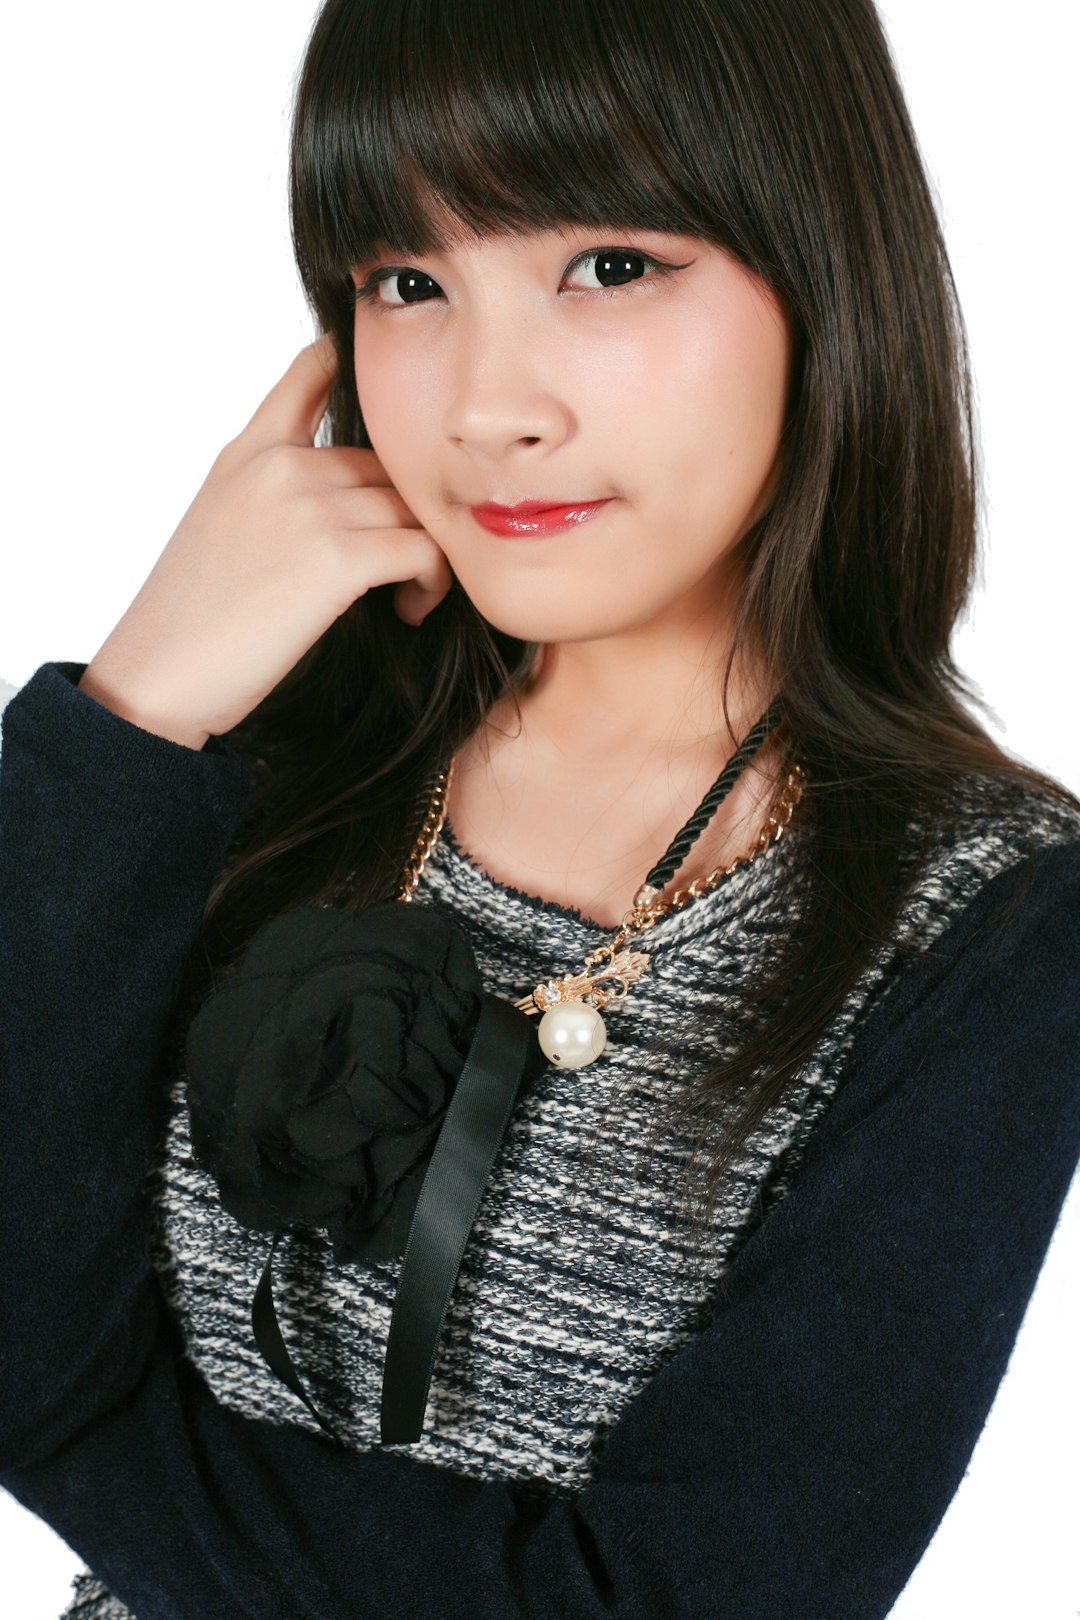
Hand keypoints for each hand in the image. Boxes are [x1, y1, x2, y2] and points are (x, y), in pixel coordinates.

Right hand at [78, 334, 452, 748]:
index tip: (397, 407)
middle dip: (412, 509)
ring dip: (429, 551)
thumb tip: (352, 499)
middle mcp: (281, 466)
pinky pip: (424, 550)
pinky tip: (411, 610)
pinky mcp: (336, 558)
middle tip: (412, 563)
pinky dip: (432, 582)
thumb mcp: (223, 523)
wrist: (159, 674)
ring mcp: (309, 507)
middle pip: (389, 462)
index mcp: (249, 451)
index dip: (358, 370)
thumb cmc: (193, 618)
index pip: (314, 371)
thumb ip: (277, 490)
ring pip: (415, 507)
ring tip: (411, 594)